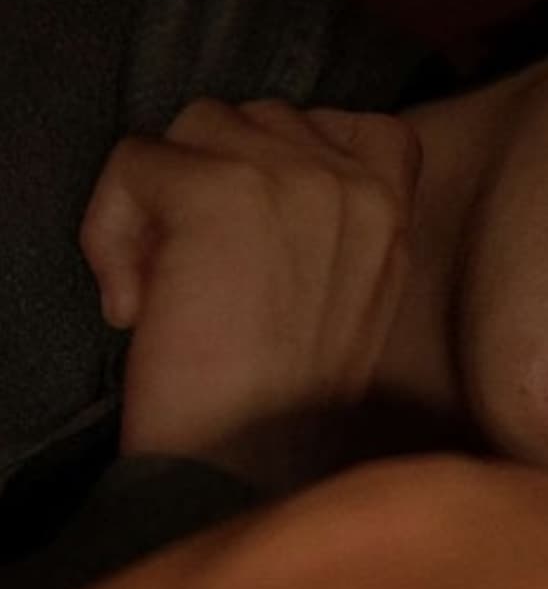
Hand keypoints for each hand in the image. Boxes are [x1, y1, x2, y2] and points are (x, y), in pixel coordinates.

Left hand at [80, 99, 418, 488]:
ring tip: (169, 284)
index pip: (367, 125)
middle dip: (213, 183)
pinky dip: (111, 232)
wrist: (252, 467)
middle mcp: (353, 181)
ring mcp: (290, 176)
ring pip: (186, 132)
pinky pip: (131, 162)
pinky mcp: (217, 190)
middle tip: (209, 273)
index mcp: (396, 213)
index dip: (295, 155)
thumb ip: (340, 229)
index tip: (262, 219)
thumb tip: (258, 178)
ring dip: (157, 201)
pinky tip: (139, 304)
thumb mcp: (356, 303)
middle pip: (255, 120)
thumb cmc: (288, 404)